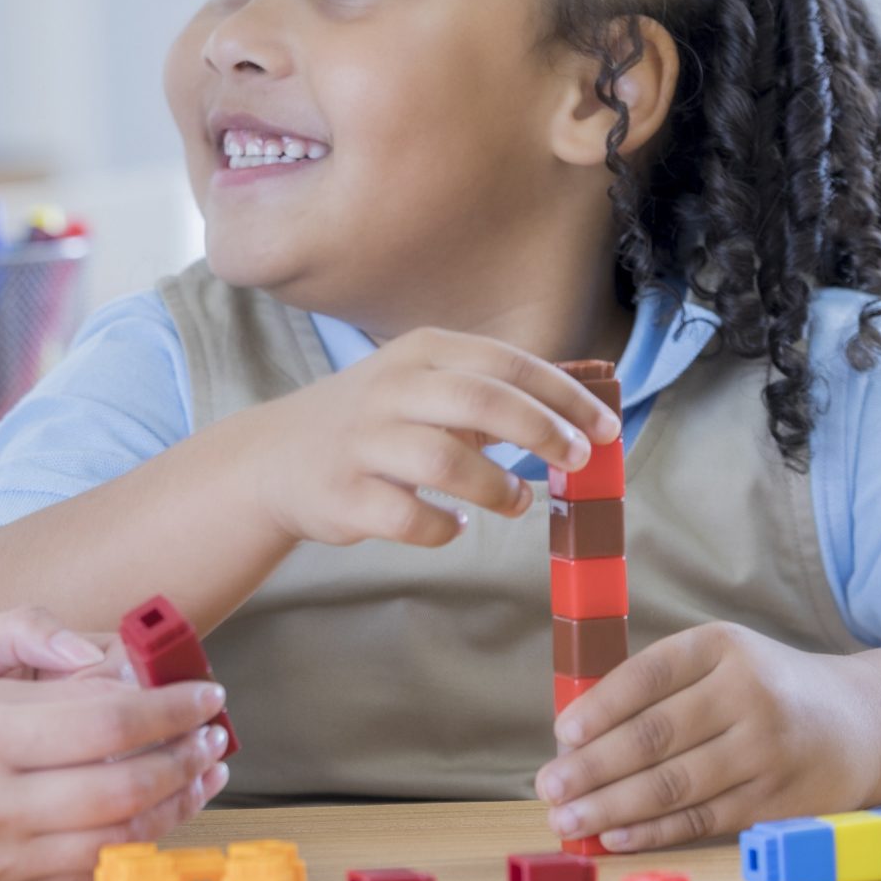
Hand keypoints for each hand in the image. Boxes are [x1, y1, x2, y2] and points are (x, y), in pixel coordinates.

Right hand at [0, 676, 232, 880]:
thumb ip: (46, 692)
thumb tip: (135, 692)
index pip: (109, 725)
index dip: (171, 709)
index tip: (207, 694)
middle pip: (124, 787)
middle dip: (185, 758)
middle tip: (218, 735)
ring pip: (115, 839)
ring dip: (171, 805)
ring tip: (201, 775)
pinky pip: (83, 874)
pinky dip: (128, 843)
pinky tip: (150, 815)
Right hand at [239, 328, 619, 549]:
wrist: (275, 457)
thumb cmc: (373, 422)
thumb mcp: (424, 388)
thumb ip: (490, 396)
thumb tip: (578, 417)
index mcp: (420, 354)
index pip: (506, 364)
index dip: (563, 395)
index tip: (606, 427)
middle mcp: (390, 390)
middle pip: (481, 401)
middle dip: (542, 432)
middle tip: (577, 460)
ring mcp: (363, 443)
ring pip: (445, 461)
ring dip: (495, 486)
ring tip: (516, 501)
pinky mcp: (344, 495)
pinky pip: (408, 517)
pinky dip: (443, 527)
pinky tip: (453, 524)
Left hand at [532, 622, 880, 851]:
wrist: (866, 721)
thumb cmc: (768, 688)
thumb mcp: (721, 661)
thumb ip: (658, 687)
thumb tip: (574, 735)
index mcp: (723, 646)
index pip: (647, 675)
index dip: (599, 707)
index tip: (560, 735)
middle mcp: (749, 694)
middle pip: (654, 736)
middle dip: (592, 766)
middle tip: (548, 786)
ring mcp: (767, 750)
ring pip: (674, 785)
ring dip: (611, 806)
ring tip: (567, 819)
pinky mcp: (778, 800)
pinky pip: (702, 819)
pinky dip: (653, 831)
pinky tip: (615, 837)